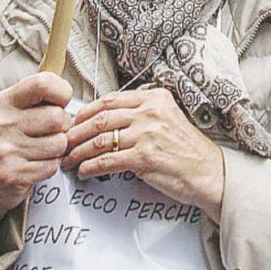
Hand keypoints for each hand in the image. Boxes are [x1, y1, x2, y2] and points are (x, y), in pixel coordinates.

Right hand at [0, 72, 72, 236]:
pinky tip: (35, 164)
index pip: (44, 83)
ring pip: (59, 143)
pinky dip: (50, 166)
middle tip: (48, 131)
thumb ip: (40, 84)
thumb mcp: (21, 106)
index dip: (62, 92)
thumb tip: (57, 50)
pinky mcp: (12, 174)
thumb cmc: (16, 135)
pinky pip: (53, 165)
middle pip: (58, 117)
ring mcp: (4, 150)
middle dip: (62, 126)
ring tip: (41, 148)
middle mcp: (0, 123)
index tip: (59, 101)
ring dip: (57, 148)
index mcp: (3, 100)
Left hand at [61, 88, 225, 221]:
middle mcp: (150, 112)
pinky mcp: (144, 157)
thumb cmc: (186, 148)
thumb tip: (106, 119)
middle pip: (101, 118)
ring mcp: (147, 134)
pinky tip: (83, 171)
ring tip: (68, 160)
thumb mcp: (167, 118)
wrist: (208, 172)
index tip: (73, 123)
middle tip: (63, 143)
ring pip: (100, 140)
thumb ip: (141, 113)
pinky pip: (106, 161)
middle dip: (76, 132)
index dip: (86, 112)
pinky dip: (89, 166)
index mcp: (155, 98)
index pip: (110, 100)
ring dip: (78, 152)